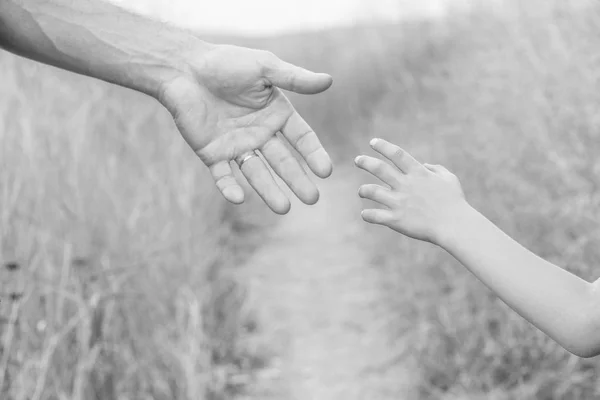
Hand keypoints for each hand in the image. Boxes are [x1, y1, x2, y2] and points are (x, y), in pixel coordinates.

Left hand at [158, 44, 333, 213]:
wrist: (182, 68)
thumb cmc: (225, 62)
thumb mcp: (263, 67)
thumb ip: (294, 78)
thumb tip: (329, 81)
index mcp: (276, 114)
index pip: (301, 138)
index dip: (313, 154)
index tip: (325, 171)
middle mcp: (260, 133)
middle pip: (283, 161)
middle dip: (297, 180)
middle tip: (312, 199)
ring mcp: (237, 146)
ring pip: (257, 173)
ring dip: (269, 191)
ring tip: (283, 208)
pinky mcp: (213, 154)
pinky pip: (223, 175)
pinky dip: (229, 188)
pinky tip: (238, 198)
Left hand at [354, 138, 469, 243]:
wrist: (455, 226)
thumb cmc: (454, 202)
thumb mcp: (449, 179)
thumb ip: (436, 169)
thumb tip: (424, 164)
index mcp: (418, 173)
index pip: (397, 154)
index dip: (383, 146)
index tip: (373, 142)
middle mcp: (406, 185)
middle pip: (379, 169)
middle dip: (365, 162)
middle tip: (357, 160)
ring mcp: (400, 202)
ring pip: (372, 191)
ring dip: (363, 190)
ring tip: (361, 192)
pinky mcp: (396, 219)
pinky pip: (375, 216)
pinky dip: (367, 215)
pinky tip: (365, 214)